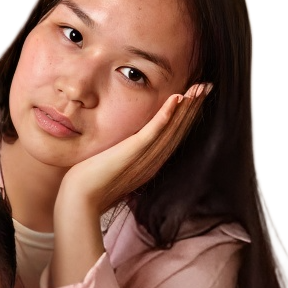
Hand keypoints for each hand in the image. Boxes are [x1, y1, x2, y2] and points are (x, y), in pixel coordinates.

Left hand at [58, 82, 211, 215]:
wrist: (80, 200)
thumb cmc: (93, 187)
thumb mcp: (116, 169)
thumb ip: (126, 160)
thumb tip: (125, 152)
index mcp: (150, 164)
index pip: (174, 136)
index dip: (187, 117)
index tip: (196, 98)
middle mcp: (153, 161)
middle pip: (179, 130)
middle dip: (194, 107)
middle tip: (207, 86)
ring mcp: (144, 158)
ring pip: (172, 129)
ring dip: (187, 107)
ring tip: (198, 88)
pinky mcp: (132, 152)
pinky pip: (152, 132)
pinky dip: (165, 115)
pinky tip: (176, 99)